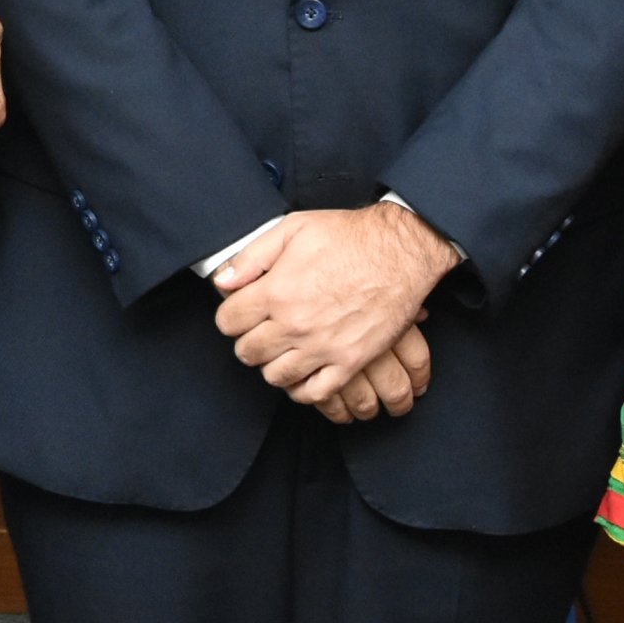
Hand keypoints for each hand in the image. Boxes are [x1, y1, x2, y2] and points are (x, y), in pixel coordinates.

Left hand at [213, 202, 460, 406]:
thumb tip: (223, 281)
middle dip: (249, 339)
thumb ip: (252, 256)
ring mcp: (323, 348)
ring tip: (281, 349)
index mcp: (277, 292)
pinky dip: (302, 387)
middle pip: (248, 352)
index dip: (231, 315)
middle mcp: (296, 325)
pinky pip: (314, 393)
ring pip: (275, 376)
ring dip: (272, 364)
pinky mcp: (349, 362)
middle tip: (260, 329)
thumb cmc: (349, 236)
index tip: (241, 311)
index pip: (228, 322)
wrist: (400, 251)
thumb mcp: (293, 229)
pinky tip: (302, 372)